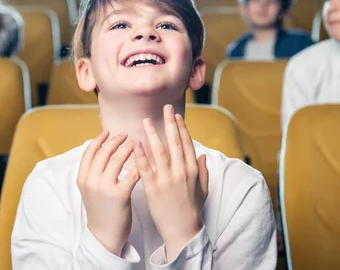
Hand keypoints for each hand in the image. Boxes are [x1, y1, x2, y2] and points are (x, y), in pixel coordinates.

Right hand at [77, 131, 139, 255]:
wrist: (104, 236)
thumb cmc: (100, 211)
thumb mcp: (89, 190)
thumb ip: (93, 172)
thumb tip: (102, 151)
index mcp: (82, 178)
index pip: (89, 152)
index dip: (99, 140)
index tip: (108, 132)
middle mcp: (91, 181)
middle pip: (104, 152)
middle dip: (115, 141)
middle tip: (125, 135)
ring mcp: (104, 188)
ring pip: (117, 159)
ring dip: (127, 149)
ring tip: (135, 144)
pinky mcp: (119, 196)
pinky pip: (131, 174)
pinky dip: (138, 165)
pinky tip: (144, 161)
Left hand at [134, 104, 208, 261]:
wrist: (183, 230)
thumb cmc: (192, 210)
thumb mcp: (203, 189)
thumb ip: (203, 171)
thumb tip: (202, 155)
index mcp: (192, 171)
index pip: (187, 144)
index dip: (181, 128)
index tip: (176, 116)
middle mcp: (181, 172)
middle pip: (174, 143)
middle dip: (170, 124)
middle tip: (165, 108)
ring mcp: (166, 180)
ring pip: (159, 152)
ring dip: (152, 134)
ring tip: (146, 121)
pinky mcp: (153, 189)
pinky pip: (145, 168)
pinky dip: (140, 155)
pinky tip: (135, 143)